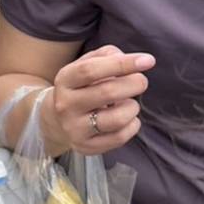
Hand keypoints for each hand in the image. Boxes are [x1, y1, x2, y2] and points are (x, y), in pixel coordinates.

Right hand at [40, 45, 155, 154]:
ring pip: (117, 118)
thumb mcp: (87, 64)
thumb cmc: (81, 86)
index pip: (91, 70)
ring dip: (133, 107)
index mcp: (65, 80)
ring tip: (129, 103)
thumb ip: (109, 56)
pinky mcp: (86, 147)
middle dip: (134, 84)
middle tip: (141, 82)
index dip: (122, 64)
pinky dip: (132, 125)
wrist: (56, 119)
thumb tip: (134, 62)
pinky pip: (120, 137)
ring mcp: (74, 129)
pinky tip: (127, 119)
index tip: (148, 61)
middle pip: (108, 92)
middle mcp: (66, 105)